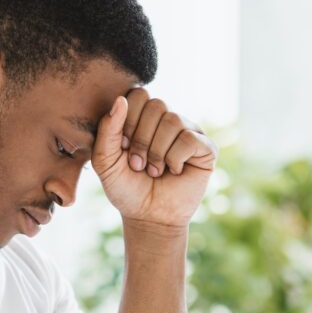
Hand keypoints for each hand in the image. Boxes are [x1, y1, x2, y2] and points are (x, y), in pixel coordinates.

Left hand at [91, 88, 216, 227]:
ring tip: (154, 171)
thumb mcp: (105, 160)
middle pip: (156, 105)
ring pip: (173, 120)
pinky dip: (175, 158)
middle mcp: (168, 120)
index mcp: (144, 117)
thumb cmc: (126, 188)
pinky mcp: (205, 148)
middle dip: (141, 138)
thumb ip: (107, 130)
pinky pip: (189, 138)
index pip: (138, 95)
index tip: (123, 147)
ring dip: (157, 152)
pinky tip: (174, 171)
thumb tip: (121, 99)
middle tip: (138, 164)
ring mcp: (189, 132)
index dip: (128, 120)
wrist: (148, 217)